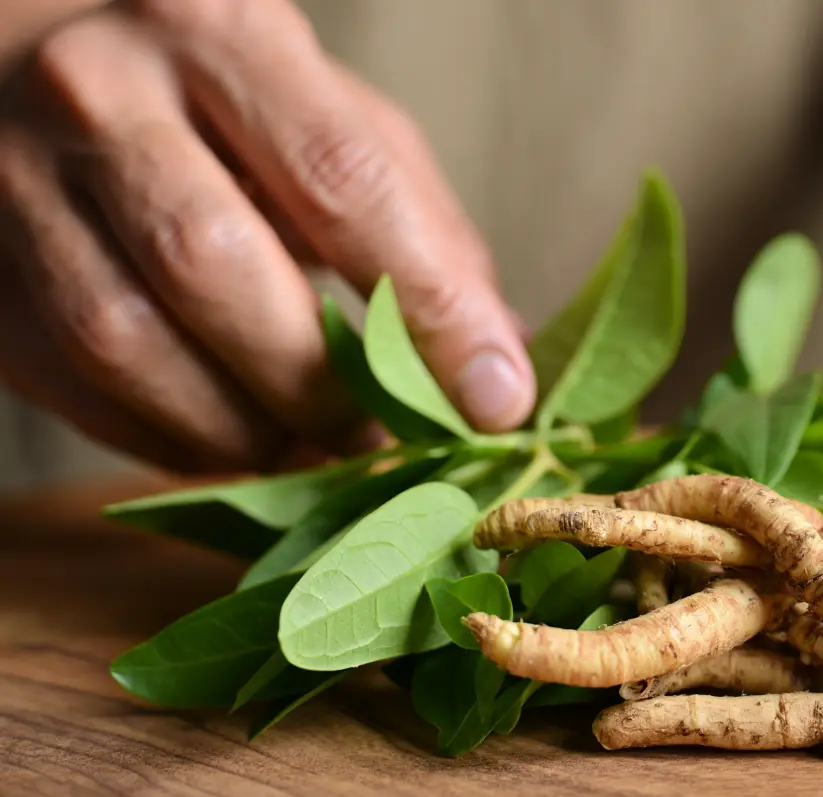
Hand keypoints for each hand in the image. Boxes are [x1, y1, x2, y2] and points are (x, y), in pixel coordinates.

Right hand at [0, 0, 534, 474]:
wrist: (21, 57)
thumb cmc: (213, 92)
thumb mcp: (330, 115)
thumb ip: (417, 224)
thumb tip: (499, 360)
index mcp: (221, 31)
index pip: (345, 184)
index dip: (431, 308)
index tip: (496, 397)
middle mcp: (103, 93)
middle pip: (220, 270)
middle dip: (321, 385)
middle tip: (386, 438)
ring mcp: (16, 178)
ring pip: (130, 344)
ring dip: (244, 431)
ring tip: (314, 452)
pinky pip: (76, 386)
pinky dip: (172, 439)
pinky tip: (232, 440)